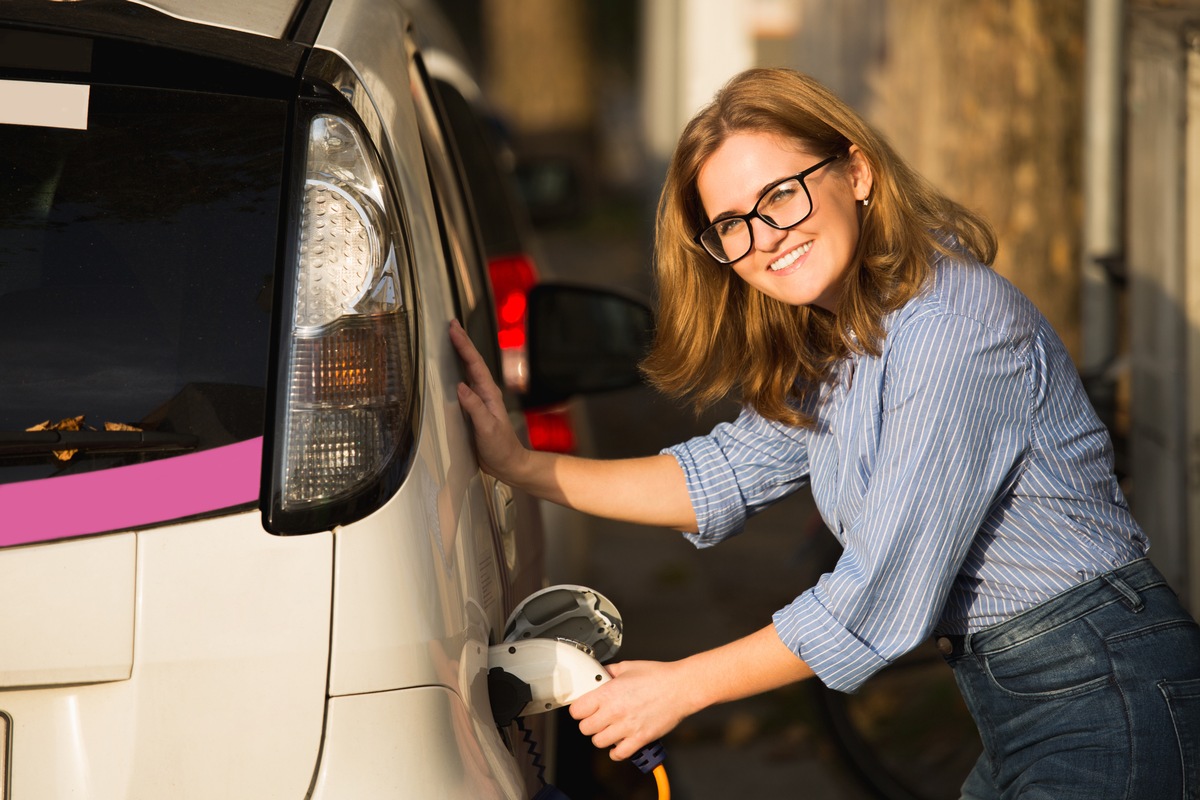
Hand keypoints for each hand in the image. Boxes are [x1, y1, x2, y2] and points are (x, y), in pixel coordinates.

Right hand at [449, 320, 528, 479]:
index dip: (464, 346)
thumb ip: (475, 407)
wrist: (509, 464)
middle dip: (462, 343)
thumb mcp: (487, 428)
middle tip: (451, 325)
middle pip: (472, 362)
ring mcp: (481, 401)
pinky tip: (452, 372)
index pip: (475, 364)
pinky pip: (465, 385)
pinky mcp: (474, 409)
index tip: (454, 329)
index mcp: (489, 394)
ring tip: (451, 340)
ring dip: (461, 355)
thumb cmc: (501, 448)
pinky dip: (458, 373)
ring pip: (469, 371)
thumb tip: (460, 387)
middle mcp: (485, 394)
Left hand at [569, 660, 695, 760]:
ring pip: (598, 742)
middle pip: (585, 728)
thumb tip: (598, 675)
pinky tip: (619, 742)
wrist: (681, 687)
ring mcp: (626, 727)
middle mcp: (614, 712)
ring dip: (602, 736)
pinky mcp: (639, 739)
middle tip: (597, 718)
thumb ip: (609, 672)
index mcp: (608, 693)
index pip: (577, 710)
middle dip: (589, 723)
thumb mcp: (628, 667)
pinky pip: (618, 754)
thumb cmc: (658, 676)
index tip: (584, 709)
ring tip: (610, 729)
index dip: (579, 709)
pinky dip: (616, 751)